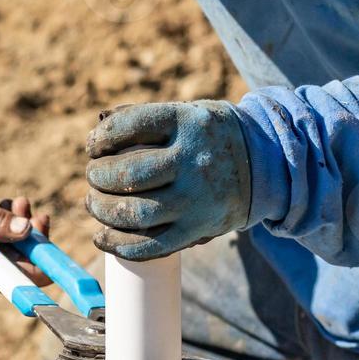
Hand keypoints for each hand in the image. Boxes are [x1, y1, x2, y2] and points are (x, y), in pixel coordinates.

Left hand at [85, 101, 251, 260]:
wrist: (265, 165)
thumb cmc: (210, 137)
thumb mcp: (187, 113)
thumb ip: (144, 117)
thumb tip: (98, 126)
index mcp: (189, 123)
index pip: (131, 126)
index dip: (102, 137)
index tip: (93, 146)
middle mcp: (193, 162)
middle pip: (128, 176)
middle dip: (98, 177)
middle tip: (93, 176)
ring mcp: (196, 200)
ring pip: (134, 214)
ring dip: (102, 211)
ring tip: (93, 203)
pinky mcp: (198, 230)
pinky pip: (150, 246)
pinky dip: (118, 244)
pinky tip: (102, 236)